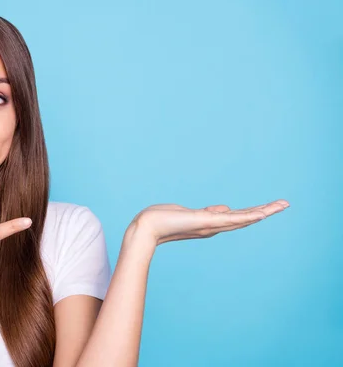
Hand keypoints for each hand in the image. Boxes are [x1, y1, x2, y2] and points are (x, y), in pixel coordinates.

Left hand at [127, 199, 289, 246]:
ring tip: (282, 205)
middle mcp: (213, 227)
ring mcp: (211, 225)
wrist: (146, 228)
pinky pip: (230, 219)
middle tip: (285, 204)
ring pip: (242, 218)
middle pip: (245, 218)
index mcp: (210, 224)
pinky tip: (261, 213)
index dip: (254, 212)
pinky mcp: (205, 222)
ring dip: (263, 211)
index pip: (237, 217)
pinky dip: (247, 216)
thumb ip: (208, 212)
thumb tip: (224, 208)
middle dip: (266, 211)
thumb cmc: (163, 220)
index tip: (269, 207)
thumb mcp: (189, 213)